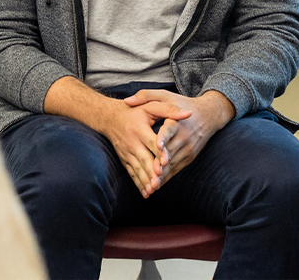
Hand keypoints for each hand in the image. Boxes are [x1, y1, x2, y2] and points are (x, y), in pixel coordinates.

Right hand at [43, 76, 192, 198]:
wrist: (109, 117)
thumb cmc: (134, 111)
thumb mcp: (150, 105)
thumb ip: (169, 110)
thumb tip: (188, 114)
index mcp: (140, 129)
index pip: (151, 142)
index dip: (159, 152)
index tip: (165, 162)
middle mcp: (132, 142)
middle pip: (144, 159)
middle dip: (151, 172)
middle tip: (159, 182)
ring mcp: (127, 153)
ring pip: (138, 168)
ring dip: (145, 180)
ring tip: (154, 190)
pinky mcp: (124, 160)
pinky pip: (132, 173)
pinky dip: (139, 183)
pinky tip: (146, 193)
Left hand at [123, 89, 234, 191]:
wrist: (208, 115)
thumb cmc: (182, 103)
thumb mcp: (165, 95)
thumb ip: (145, 96)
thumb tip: (127, 101)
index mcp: (177, 121)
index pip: (169, 130)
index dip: (162, 138)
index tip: (156, 146)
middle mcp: (185, 137)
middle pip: (170, 152)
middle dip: (159, 163)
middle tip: (149, 173)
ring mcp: (188, 149)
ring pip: (173, 164)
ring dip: (162, 174)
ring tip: (150, 184)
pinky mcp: (190, 157)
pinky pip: (177, 169)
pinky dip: (167, 177)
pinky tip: (157, 184)